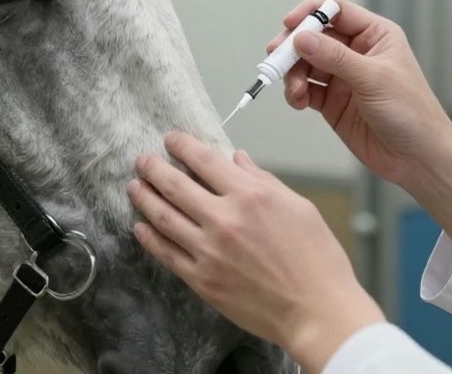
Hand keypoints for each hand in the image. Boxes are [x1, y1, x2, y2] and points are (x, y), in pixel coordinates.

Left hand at [127, 132, 384, 373]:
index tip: (171, 140)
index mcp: (251, 196)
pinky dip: (150, 238)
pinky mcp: (203, 279)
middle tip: (142, 161)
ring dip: (144, 199)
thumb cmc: (316, 260)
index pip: (204, 160)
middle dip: (154, 168)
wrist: (316, 310)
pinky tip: (140, 227)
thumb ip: (263, 180)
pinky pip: (167, 254)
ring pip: (164, 217)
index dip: (182, 146)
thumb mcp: (298, 206)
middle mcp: (225, 219)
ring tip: (135, 187)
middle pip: (175, 185)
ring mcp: (210, 251)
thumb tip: (238, 160)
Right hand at [269, 0, 451, 187]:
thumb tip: (301, 38)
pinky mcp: (333, 102)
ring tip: (295, 91)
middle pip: (314, 36)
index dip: (310, 13)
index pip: (336, 10)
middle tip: (276, 58)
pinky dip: (296, 93)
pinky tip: (298, 101)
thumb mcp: (373, 79)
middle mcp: (357, 52)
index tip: (289, 25)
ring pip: (306, 64)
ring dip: (293, 74)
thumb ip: (335, 58)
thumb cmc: (412, 113)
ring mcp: (344, 77)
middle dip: (293, 46)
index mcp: (375, 35)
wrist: (419, 159)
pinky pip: (306, 90)